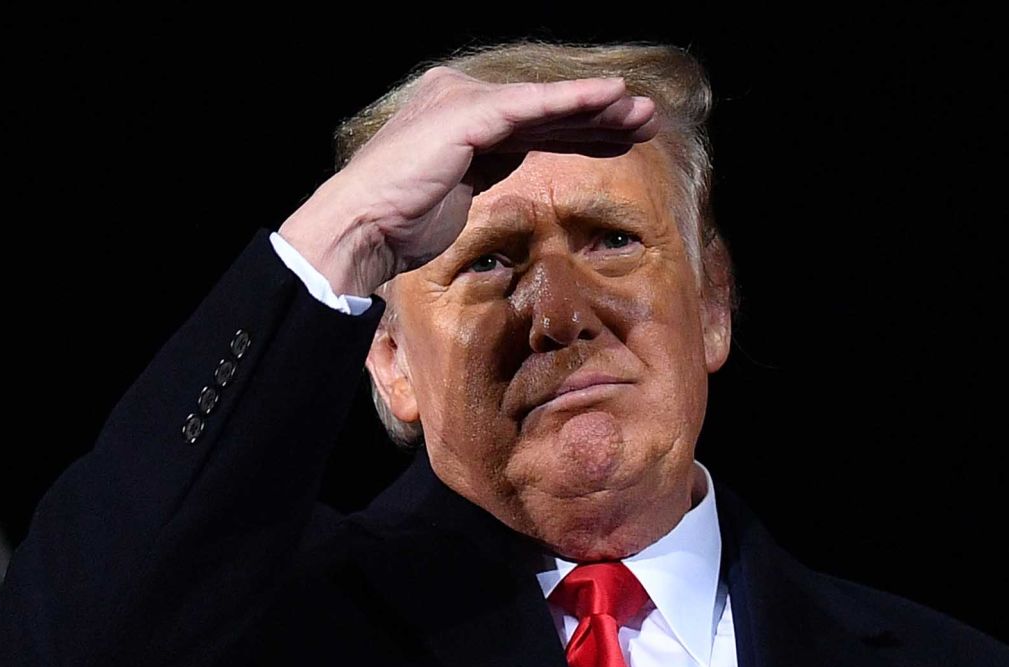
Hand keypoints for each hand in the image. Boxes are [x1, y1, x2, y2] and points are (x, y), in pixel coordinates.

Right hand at [277, 65, 659, 297]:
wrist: (362, 228)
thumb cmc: (401, 220)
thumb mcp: (455, 186)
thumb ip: (486, 163)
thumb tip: (513, 158)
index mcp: (458, 114)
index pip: (531, 121)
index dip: (579, 128)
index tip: (620, 139)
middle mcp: (461, 96)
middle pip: (544, 110)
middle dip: (597, 117)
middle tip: (646, 121)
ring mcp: (465, 101)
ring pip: (545, 105)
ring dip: (599, 108)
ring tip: (644, 113)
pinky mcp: (469, 113)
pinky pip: (532, 105)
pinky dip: (574, 99)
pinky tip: (612, 98)